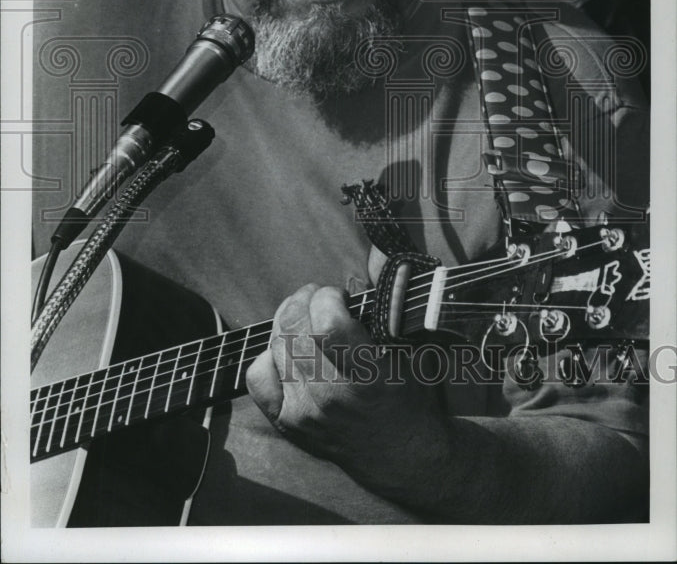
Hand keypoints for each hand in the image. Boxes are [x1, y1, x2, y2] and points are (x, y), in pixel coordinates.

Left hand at [245, 282, 449, 502]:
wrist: (401, 457)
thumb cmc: (409, 397)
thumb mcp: (410, 348)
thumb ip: (388, 301)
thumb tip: (373, 256)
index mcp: (366, 376)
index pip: (327, 323)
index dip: (328, 297)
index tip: (340, 296)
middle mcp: (330, 396)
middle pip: (294, 329)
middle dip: (305, 300)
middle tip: (320, 298)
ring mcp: (303, 412)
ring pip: (275, 346)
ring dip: (288, 321)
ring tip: (306, 318)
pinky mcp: (286, 422)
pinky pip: (258, 376)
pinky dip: (269, 355)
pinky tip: (288, 351)